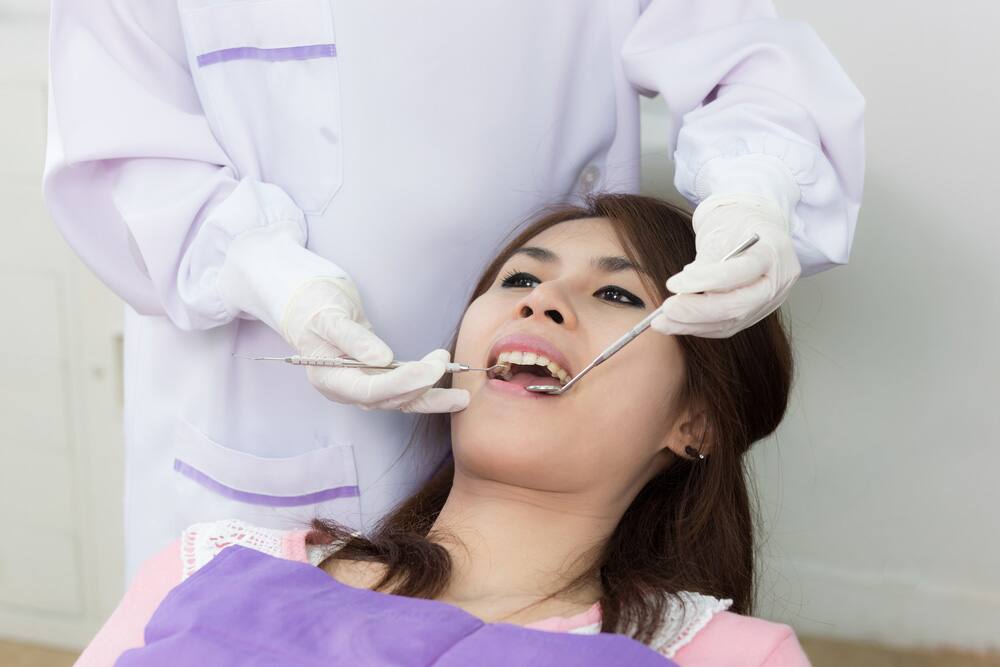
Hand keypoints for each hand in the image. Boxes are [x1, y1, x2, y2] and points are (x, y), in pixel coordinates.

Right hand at [280, 278, 468, 412]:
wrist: (310, 309)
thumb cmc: (315, 310)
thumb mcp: (329, 317)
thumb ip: (353, 339)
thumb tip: (381, 359)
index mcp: (330, 380)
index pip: (369, 391)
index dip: (401, 383)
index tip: (429, 370)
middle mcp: (347, 391)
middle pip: (388, 400)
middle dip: (420, 386)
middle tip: (444, 364)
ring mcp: (363, 388)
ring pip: (400, 402)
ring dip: (431, 399)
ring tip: (461, 398)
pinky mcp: (377, 381)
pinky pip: (404, 393)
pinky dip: (427, 392)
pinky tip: (451, 395)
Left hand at [651, 193, 800, 337]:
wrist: (753, 228)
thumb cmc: (736, 224)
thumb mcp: (722, 230)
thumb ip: (707, 260)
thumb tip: (683, 290)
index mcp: (773, 252)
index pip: (740, 272)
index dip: (704, 281)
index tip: (674, 283)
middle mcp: (778, 282)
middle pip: (738, 306)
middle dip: (697, 311)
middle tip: (667, 309)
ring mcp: (769, 302)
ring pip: (731, 322)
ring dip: (692, 325)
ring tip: (663, 322)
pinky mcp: (756, 314)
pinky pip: (727, 327)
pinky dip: (700, 327)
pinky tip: (678, 324)